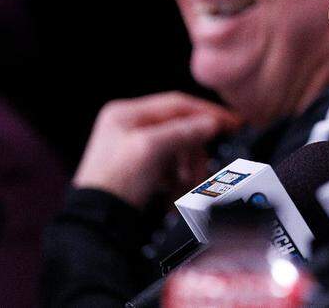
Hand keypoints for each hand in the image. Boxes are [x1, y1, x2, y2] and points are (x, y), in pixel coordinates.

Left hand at [73, 91, 240, 208]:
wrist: (98, 225)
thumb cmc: (114, 184)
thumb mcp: (152, 148)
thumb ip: (184, 131)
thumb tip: (211, 122)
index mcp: (125, 113)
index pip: (177, 104)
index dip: (206, 112)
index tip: (230, 122)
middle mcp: (127, 126)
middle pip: (179, 127)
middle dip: (195, 148)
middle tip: (203, 166)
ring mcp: (131, 148)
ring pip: (176, 147)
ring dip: (188, 165)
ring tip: (188, 182)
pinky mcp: (137, 169)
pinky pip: (169, 164)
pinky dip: (178, 175)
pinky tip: (176, 188)